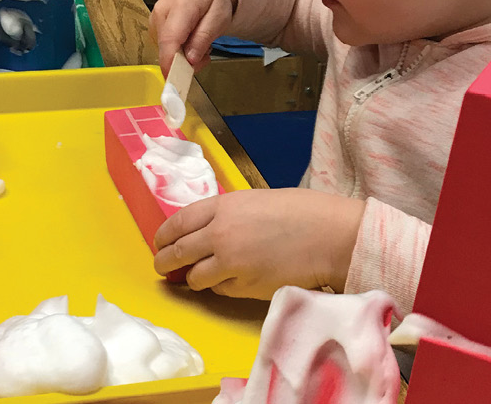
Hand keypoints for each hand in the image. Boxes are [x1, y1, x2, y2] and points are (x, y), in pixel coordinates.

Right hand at [150, 0, 238, 75]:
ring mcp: (155, 19)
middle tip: (206, 56)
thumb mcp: (220, 18)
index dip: (171, 63)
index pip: (170, 38)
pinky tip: (190, 42)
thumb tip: (189, 60)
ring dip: (183, 57)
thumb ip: (204, 38)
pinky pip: (165, 48)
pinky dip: (178, 52)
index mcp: (181, 5)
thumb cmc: (214, 0)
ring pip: (165, 51)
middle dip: (185, 62)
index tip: (175, 81)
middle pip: (166, 48)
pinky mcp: (154, 27)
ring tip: (200, 44)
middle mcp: (162, 11)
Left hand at [153, 189, 365, 299]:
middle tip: (163, 266)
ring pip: (195, 277)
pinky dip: (220, 287)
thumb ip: (227, 215)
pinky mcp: (245, 287)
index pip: (177, 222)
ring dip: (193, 278)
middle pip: (177, 252)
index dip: (163, 235)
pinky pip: (220, 290)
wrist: (330, 236)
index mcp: (223, 207)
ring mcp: (231, 263)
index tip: (159, 242)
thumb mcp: (255, 201)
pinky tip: (232, 280)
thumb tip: (205, 231)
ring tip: (197, 276)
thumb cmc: (301, 211)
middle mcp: (220, 234)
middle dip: (165, 261)